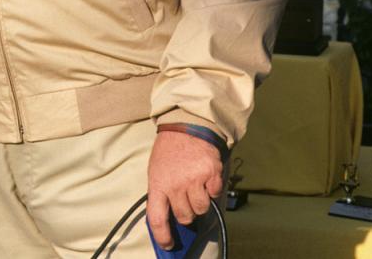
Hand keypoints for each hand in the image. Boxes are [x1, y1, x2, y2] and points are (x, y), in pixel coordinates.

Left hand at [146, 130, 224, 249]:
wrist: (186, 126)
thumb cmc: (168, 151)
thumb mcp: (156, 171)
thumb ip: (161, 192)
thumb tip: (169, 217)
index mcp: (158, 184)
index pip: (157, 218)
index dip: (163, 236)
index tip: (168, 245)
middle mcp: (176, 184)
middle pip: (185, 216)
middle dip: (186, 213)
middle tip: (186, 200)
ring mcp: (195, 179)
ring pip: (201, 208)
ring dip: (200, 202)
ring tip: (195, 187)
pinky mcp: (212, 173)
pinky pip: (214, 194)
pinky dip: (212, 189)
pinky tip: (205, 177)